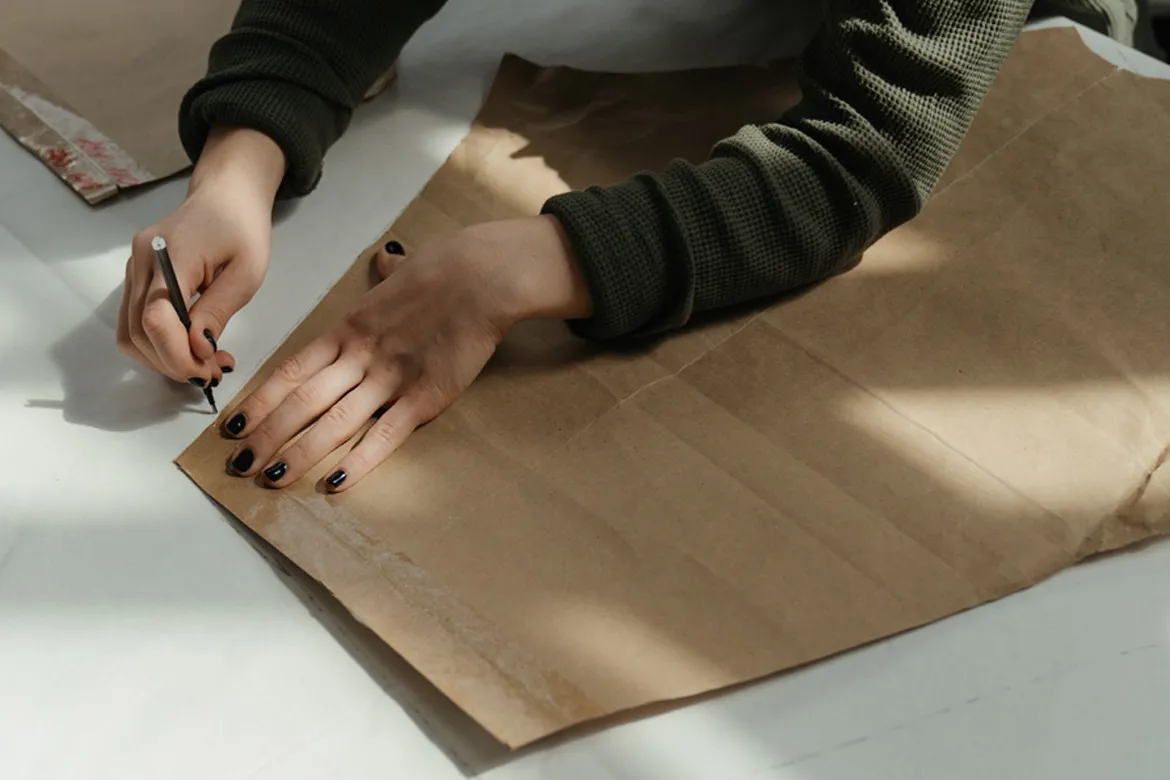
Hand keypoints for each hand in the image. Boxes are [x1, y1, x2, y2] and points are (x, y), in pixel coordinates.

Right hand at [117, 127, 285, 384]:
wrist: (226, 194)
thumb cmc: (243, 228)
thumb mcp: (247, 272)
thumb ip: (218, 310)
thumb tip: (198, 349)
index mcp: (169, 255)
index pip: (155, 318)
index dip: (177, 354)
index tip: (208, 371)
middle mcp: (141, 262)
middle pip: (137, 332)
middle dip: (173, 363)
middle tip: (212, 372)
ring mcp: (134, 269)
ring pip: (130, 332)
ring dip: (164, 358)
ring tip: (205, 361)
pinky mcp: (138, 277)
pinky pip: (136, 321)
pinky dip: (159, 343)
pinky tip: (191, 346)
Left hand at [222, 215, 591, 491]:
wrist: (482, 276)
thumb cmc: (444, 269)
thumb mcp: (401, 271)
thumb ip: (387, 276)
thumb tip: (388, 261)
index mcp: (348, 329)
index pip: (291, 370)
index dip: (259, 401)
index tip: (233, 425)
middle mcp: (360, 356)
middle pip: (301, 402)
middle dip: (266, 436)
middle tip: (239, 464)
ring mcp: (390, 379)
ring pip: (333, 423)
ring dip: (298, 454)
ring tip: (270, 480)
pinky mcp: (425, 397)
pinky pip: (385, 435)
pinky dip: (359, 462)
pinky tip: (335, 483)